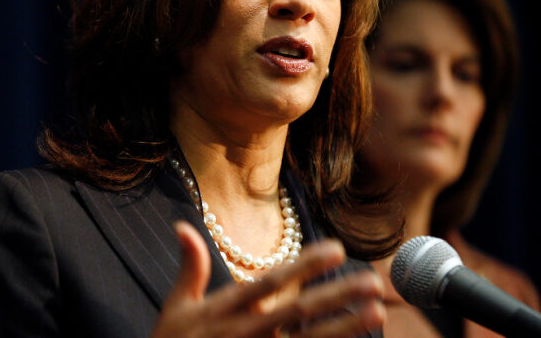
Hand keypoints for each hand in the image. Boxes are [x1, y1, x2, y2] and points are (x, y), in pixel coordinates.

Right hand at [151, 221, 384, 337]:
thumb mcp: (176, 306)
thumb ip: (190, 266)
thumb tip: (182, 224)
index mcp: (227, 310)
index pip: (272, 283)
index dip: (305, 266)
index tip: (336, 249)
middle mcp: (247, 333)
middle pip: (299, 313)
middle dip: (337, 296)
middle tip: (372, 281)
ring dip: (345, 328)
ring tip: (376, 311)